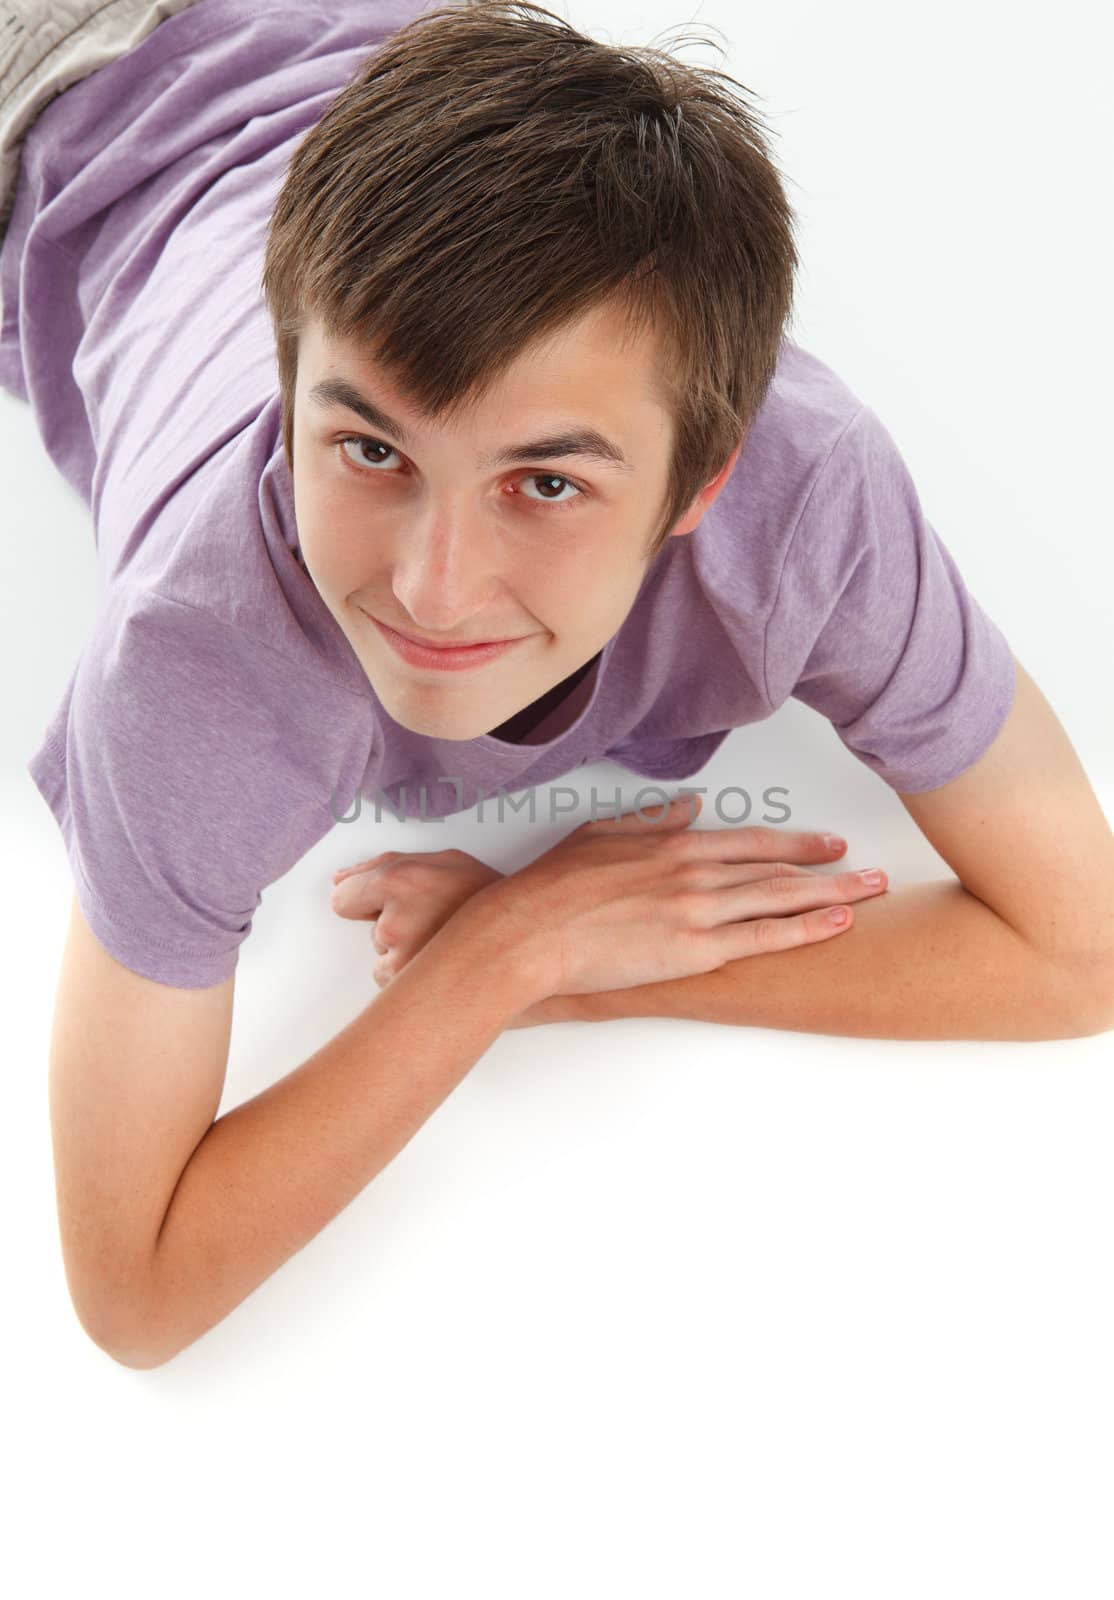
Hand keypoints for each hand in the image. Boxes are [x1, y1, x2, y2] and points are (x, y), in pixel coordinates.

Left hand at [331, 847, 503, 989]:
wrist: (530, 941)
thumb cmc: (490, 901)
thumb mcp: (447, 862)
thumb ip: (386, 864)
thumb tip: (340, 881)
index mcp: (402, 879)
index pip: (345, 898)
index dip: (364, 901)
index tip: (381, 904)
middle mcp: (397, 920)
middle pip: (372, 929)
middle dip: (393, 927)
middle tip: (435, 922)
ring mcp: (404, 958)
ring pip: (384, 956)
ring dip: (406, 952)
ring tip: (447, 942)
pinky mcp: (411, 987)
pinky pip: (394, 981)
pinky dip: (413, 976)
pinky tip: (444, 963)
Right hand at [461, 792, 887, 1000]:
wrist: (529, 932)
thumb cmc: (551, 889)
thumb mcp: (599, 835)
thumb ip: (649, 821)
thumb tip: (688, 807)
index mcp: (672, 845)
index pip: (750, 842)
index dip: (794, 842)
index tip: (826, 843)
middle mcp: (695, 872)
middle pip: (777, 868)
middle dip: (830, 867)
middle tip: (870, 868)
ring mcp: (699, 911)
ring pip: (781, 899)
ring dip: (834, 894)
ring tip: (872, 891)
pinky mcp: (695, 950)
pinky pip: (764, 939)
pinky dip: (806, 929)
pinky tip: (838, 924)